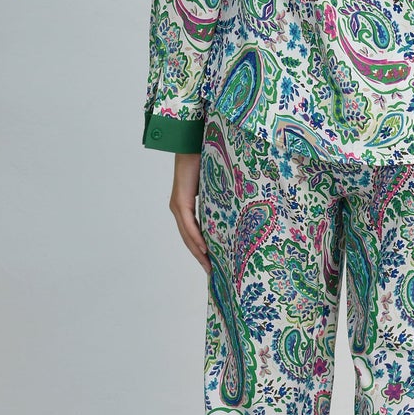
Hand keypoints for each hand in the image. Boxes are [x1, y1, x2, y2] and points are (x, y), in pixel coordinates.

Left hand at [169, 151, 211, 273]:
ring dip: (198, 252)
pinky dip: (196, 237)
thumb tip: (236, 212)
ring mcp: (177, 205)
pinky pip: (189, 224)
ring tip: (209, 267)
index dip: (201, 249)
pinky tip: (204, 249)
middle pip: (189, 239)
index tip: (212, 263)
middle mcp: (178, 208)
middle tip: (212, 272)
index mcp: (186, 206)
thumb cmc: (206, 159)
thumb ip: (219, 199)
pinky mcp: (180, 200)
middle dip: (200, 257)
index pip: (193, 233)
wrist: (193, 142)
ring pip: (187, 235)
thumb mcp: (215, 186)